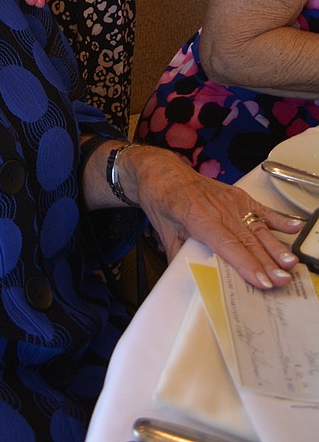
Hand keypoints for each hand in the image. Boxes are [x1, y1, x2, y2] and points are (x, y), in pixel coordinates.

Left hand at [129, 146, 302, 289]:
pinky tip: (295, 227)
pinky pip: (260, 208)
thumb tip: (188, 283)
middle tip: (282, 281)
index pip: (226, 244)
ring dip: (275, 246)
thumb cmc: (162, 199)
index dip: (246, 264)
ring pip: (256, 227)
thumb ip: (178, 257)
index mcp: (197, 216)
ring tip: (290, 263)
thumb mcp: (164, 231)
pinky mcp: (237, 195)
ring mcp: (230, 200)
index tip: (262, 280)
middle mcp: (217, 207)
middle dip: (266, 262)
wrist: (161, 171)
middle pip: (246, 239)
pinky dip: (278, 218)